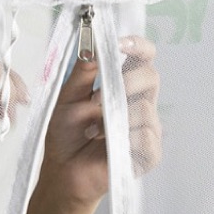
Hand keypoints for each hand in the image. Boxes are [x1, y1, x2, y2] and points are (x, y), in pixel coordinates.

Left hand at [26, 36, 160, 213]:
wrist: (62, 171)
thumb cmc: (67, 133)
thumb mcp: (69, 95)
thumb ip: (84, 70)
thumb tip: (93, 42)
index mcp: (122, 83)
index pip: (142, 57)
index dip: (138, 46)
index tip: (120, 44)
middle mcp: (139, 101)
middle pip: (151, 77)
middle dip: (127, 82)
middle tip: (98, 97)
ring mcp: (146, 127)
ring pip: (146, 109)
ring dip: (114, 118)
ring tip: (93, 129)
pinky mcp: (149, 153)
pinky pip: (147, 137)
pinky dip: (124, 139)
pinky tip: (106, 144)